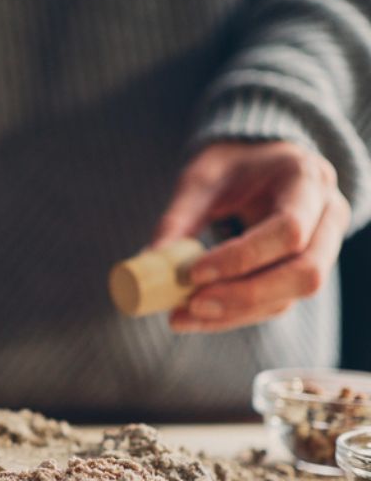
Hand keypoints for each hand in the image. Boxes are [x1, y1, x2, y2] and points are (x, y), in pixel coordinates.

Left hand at [151, 140, 349, 332]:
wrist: (262, 164)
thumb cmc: (233, 167)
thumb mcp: (202, 178)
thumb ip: (180, 216)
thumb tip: (151, 259)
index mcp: (306, 180)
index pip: (288, 229)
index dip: (242, 258)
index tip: (193, 273)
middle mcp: (327, 216)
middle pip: (305, 272)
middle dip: (245, 295)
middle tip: (191, 304)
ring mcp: (324, 247)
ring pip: (293, 295)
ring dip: (236, 312)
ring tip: (183, 316)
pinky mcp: (304, 271)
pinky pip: (278, 302)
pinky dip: (235, 314)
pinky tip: (196, 317)